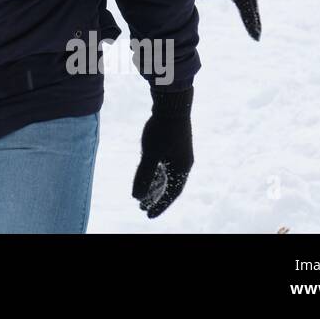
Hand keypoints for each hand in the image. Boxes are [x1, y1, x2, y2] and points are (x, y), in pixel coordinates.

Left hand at [132, 86, 193, 217]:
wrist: (171, 103)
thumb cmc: (162, 129)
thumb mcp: (150, 154)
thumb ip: (144, 175)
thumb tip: (136, 196)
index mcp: (182, 168)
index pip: (171, 193)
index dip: (160, 206)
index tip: (148, 215)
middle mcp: (183, 162)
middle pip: (169, 185)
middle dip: (155, 197)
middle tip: (141, 207)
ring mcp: (178, 152)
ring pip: (165, 174)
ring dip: (154, 184)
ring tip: (140, 193)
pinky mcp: (172, 143)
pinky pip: (164, 164)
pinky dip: (155, 172)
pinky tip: (145, 173)